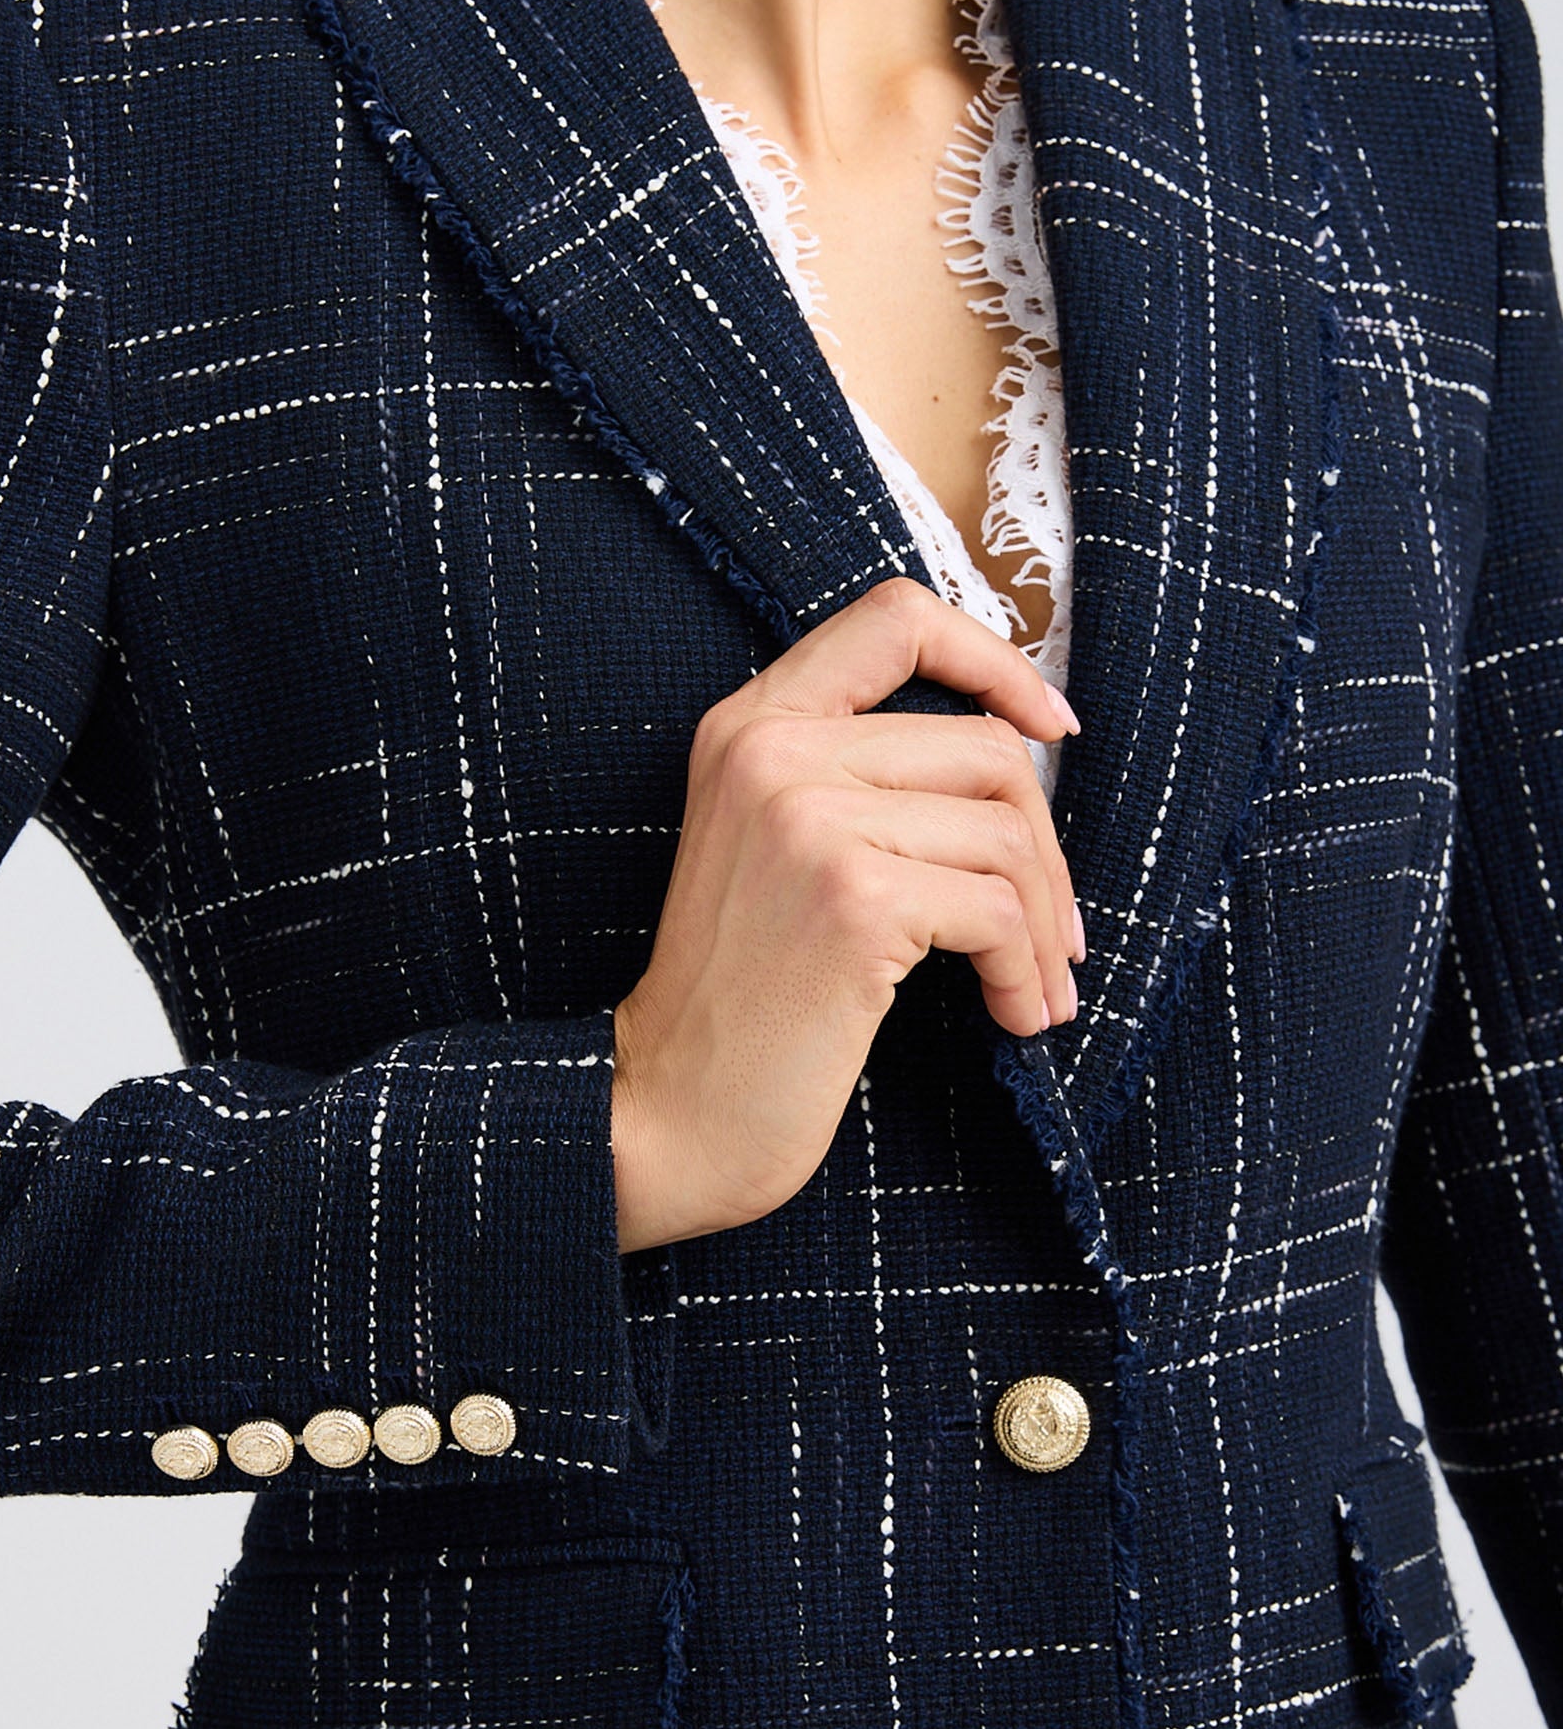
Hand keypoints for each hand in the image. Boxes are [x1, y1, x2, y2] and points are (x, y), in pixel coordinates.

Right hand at [611, 576, 1081, 1249]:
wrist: (672, 1110)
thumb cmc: (746, 996)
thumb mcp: (782, 848)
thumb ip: (862, 778)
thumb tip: (1023, 750)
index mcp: (751, 723)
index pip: (896, 617)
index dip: (994, 659)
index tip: (1050, 727)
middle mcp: (771, 749)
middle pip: (984, 747)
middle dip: (1045, 850)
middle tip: (1056, 934)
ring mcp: (807, 817)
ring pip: (1006, 831)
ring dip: (1045, 926)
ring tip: (1038, 988)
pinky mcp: (851, 895)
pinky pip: (997, 909)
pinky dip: (1025, 971)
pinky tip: (1013, 1017)